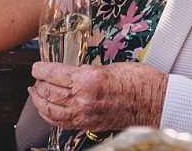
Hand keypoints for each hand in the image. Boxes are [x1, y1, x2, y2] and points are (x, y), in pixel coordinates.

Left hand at [28, 61, 167, 131]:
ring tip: (36, 93)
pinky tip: (48, 110)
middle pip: (49, 93)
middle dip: (39, 84)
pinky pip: (62, 122)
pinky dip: (50, 116)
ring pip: (51, 110)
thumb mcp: (110, 66)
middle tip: (37, 78)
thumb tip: (74, 72)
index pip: (54, 74)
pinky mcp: (89, 125)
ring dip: (40, 102)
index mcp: (88, 80)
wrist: (155, 102)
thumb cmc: (139, 82)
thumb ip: (88, 70)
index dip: (41, 70)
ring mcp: (85, 115)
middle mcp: (83, 99)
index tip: (37, 67)